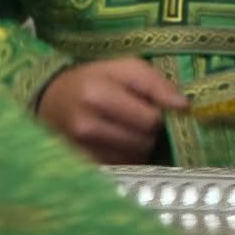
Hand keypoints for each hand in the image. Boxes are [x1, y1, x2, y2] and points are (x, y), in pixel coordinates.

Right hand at [36, 57, 189, 162]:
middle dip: (152, 131)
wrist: (51, 99)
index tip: (159, 107)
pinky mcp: (81, 164)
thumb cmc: (94, 79)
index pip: (150, 119)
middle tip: (143, 118)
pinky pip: (121, 167)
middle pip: (144, 141)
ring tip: (131, 129)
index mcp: (97, 94)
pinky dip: (127, 157)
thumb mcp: (124, 67)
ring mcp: (80, 150)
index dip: (162, 114)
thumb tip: (184, 106)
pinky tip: (120, 142)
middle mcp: (85, 125)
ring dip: (141, 146)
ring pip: (135, 157)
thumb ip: (156, 83)